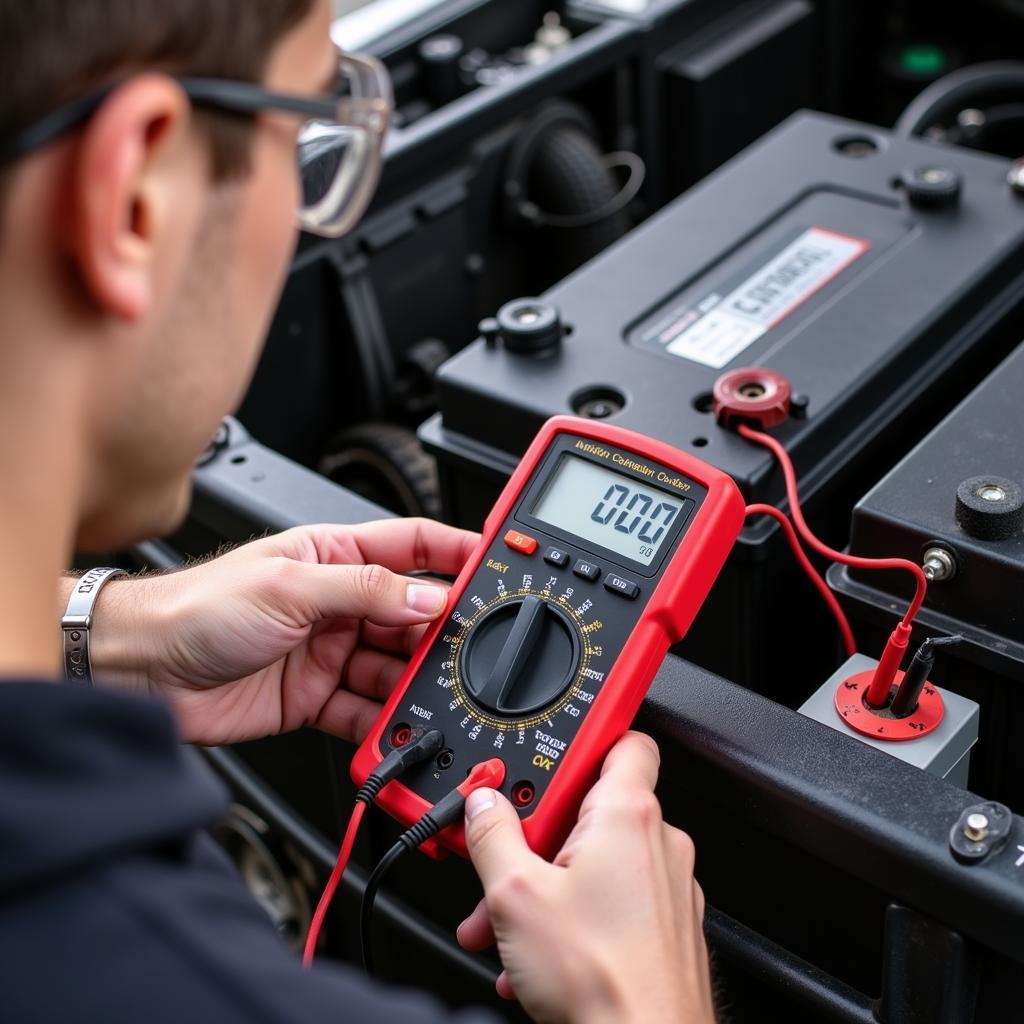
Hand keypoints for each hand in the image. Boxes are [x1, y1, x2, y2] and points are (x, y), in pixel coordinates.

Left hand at [89, 518, 478, 744]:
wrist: (139, 671)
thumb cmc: (195, 607)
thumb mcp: (289, 587)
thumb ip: (364, 591)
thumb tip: (426, 598)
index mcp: (334, 556)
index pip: (413, 547)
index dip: (457, 551)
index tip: (497, 561)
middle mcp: (337, 603)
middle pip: (411, 615)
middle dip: (441, 632)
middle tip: (470, 649)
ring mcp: (329, 652)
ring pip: (395, 668)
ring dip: (415, 683)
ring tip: (434, 695)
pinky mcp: (314, 698)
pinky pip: (366, 711)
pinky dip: (385, 723)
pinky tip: (398, 728)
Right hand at [457, 732, 714, 1023]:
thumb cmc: (603, 980)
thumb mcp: (515, 895)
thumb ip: (492, 835)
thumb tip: (483, 803)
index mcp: (627, 815)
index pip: (621, 740)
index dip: (582, 740)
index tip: (545, 758)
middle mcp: (657, 842)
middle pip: (589, 811)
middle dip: (536, 838)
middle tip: (503, 862)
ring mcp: (668, 887)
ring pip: (596, 862)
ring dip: (547, 885)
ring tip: (508, 924)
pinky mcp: (667, 928)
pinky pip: (614, 901)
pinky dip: (575, 916)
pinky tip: (537, 952)